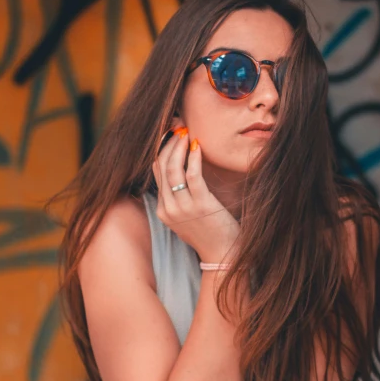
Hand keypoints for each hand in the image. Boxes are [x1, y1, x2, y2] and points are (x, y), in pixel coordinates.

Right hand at [152, 128, 239, 263]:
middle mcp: (168, 208)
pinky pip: (192, 175)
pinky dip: (193, 158)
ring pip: (173, 169)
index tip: (170, 132)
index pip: (156, 172)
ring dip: (178, 147)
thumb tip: (183, 169)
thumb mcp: (188, 217)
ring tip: (186, 132)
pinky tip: (198, 146)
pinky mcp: (200, 205)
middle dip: (167, 142)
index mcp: (163, 210)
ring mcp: (183, 208)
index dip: (161, 149)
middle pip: (161, 167)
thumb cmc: (210, 233)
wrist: (223, 255)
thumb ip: (180, 198)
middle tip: (177, 126)